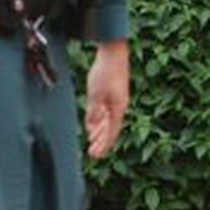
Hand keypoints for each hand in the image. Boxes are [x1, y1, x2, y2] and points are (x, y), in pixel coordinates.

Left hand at [85, 39, 130, 158]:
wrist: (113, 53)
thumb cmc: (106, 72)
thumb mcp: (96, 93)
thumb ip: (94, 110)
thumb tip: (92, 126)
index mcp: (118, 108)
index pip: (111, 132)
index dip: (104, 145)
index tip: (96, 155)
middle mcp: (118, 106)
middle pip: (110, 128)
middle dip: (102, 141)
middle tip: (93, 154)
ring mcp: (115, 99)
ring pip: (107, 120)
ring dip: (100, 131)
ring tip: (92, 140)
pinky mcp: (111, 93)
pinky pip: (105, 111)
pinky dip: (98, 120)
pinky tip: (92, 124)